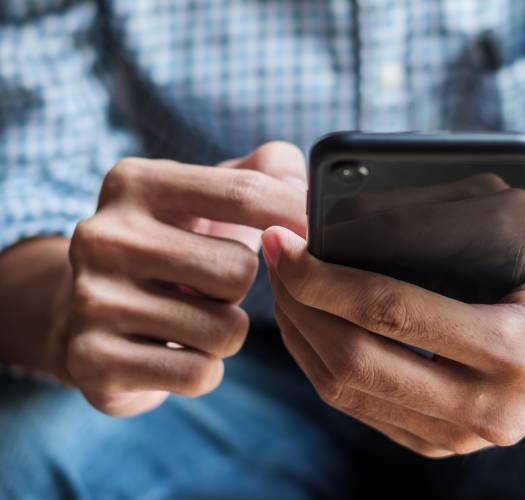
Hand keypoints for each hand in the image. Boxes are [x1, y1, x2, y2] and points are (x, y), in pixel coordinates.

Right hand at [60, 142, 306, 415]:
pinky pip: (199, 373)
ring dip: (226, 332)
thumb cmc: (175, 246)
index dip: (296, 217)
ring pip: (225, 330)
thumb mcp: (208, 197)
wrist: (91, 312)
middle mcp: (103, 235)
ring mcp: (92, 300)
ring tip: (192, 318)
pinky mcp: (93, 361)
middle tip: (211, 287)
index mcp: (135, 182)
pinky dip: (203, 369)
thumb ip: (264, 171)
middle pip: (239, 270)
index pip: (245, 193)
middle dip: (241, 288)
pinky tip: (176, 351)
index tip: (317, 234)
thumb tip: (301, 181)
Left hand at [264, 186, 524, 456]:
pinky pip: (356, 407)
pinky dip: (318, 363)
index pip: (396, 315)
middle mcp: (481, 407)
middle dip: (301, 306)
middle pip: (356, 360)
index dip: (330, 280)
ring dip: (301, 335)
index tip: (289, 243)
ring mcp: (453, 434)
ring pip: (345, 390)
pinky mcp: (433, 442)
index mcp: (513, 354)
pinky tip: (306, 321)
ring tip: (282, 283)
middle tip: (275, 257)